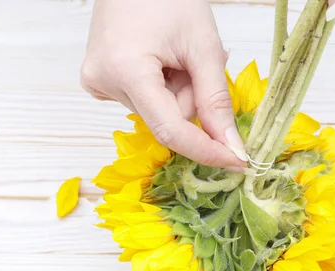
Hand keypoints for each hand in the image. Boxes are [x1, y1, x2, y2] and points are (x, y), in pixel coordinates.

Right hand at [81, 0, 246, 167]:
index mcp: (126, 70)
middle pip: (168, 120)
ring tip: (173, 54)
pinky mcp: (99, 81)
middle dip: (191, 99)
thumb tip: (230, 147)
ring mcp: (97, 82)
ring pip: (159, 112)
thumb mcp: (203, 47)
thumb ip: (216, 100)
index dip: (206, 149)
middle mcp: (104, 82)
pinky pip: (144, 102)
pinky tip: (158, 61)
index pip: (171, 130)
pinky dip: (161, 89)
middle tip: (192, 62)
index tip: (236, 160)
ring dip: (177, 91)